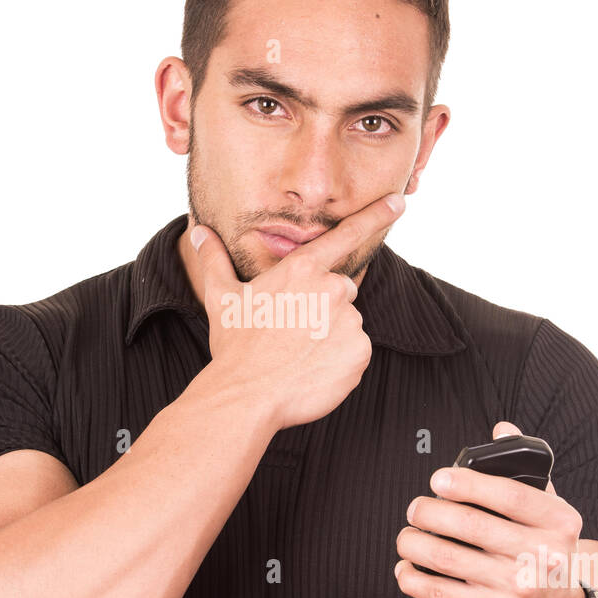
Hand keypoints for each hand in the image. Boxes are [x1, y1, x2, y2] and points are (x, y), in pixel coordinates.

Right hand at [191, 192, 404, 429]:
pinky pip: (355, 352)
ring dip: (330, 336)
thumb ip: (214, 259)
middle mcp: (332, 289)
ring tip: (298, 355)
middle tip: (292, 333)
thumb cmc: (234, 346)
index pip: (346, 235)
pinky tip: (313, 370)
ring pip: (348, 324)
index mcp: (302, 269)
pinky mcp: (360, 352)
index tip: (398, 201)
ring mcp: (349, 321)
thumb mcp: (222, 297)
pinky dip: (340, 361)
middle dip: (323, 307)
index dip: (375, 215)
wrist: (246, 396)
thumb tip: (200, 232)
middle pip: (341, 291)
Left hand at [394, 421, 584, 597]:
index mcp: (558, 522)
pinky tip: (406, 568)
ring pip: (448, 558)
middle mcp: (542, 556)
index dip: (468, 483)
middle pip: (471, 524)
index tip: (439, 479)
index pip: (509, 494)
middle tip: (415, 508)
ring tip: (406, 537)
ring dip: (415, 543)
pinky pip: (441, 593)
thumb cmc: (544, 557)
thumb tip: (502, 429)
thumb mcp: (550, 516)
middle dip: (430, 512)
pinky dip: (414, 579)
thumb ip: (526, 472)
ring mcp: (518, 588)